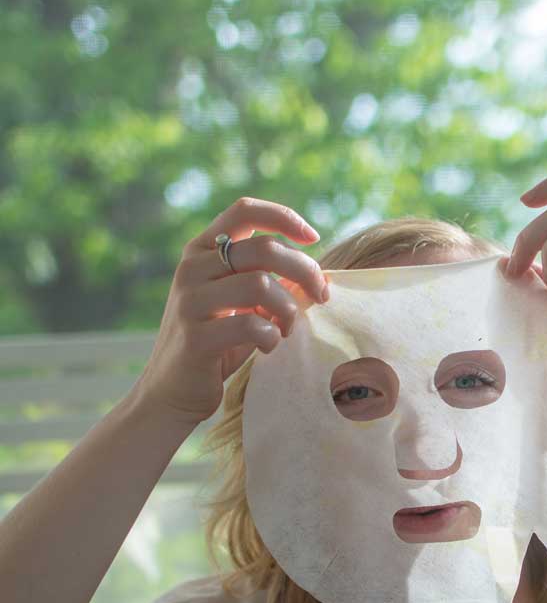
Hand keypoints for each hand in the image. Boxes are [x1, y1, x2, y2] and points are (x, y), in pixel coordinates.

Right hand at [134, 197, 328, 426]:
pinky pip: (250, 325)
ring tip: (286, 328)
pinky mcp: (196, 337)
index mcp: (201, 251)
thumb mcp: (239, 304)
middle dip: (304, 270)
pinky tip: (268, 346)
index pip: (244, 210)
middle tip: (319, 296)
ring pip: (261, 284)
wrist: (171, 392)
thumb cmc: (216, 344)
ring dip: (288, 308)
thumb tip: (316, 273)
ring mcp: (190, 301)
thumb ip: (267, 282)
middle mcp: (191, 268)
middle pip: (265, 248)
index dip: (284, 217)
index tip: (312, 238)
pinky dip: (271, 336)